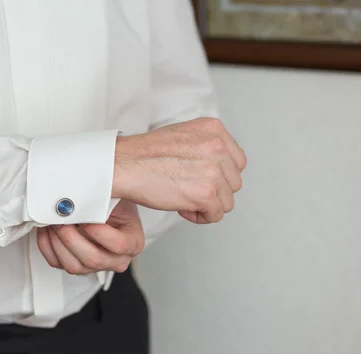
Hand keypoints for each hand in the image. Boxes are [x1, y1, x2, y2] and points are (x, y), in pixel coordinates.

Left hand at [37, 200, 144, 274]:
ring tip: (52, 222)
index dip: (99, 233)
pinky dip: (47, 246)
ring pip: (73, 266)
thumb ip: (106, 193)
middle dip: (72, 238)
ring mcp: (95, 266)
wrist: (103, 205)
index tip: (85, 219)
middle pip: (93, 259)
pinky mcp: (76, 265)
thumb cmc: (112, 200)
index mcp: (133, 242)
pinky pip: (57, 263)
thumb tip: (85, 188)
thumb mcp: (116, 194)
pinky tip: (46, 229)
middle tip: (62, 219)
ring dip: (58, 243)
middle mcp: (117, 260)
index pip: (119, 245)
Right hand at [112, 118, 246, 223]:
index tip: (201, 180)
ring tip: (183, 199)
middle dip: (213, 191)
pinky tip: (182, 208)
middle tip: (188, 191)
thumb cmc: (143, 154)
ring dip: (207, 205)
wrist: (123, 165)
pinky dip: (200, 217)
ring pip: (227, 201)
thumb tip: (217, 168)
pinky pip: (216, 215)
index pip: (236, 161)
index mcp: (213, 129)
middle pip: (233, 182)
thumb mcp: (181, 135)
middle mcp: (218, 147)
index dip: (219, 176)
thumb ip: (204, 146)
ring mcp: (214, 171)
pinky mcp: (207, 193)